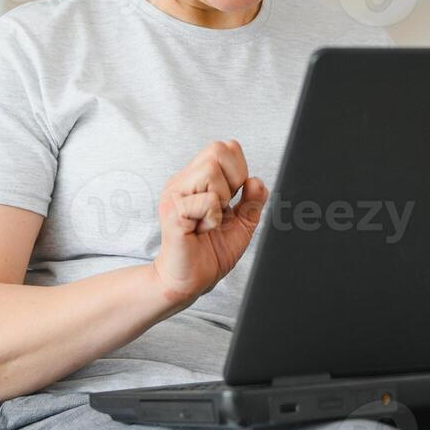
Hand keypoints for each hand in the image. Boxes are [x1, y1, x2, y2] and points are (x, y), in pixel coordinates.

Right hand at [150, 140, 268, 305]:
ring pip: (211, 171)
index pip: (224, 147)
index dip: (238, 169)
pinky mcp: (173, 212)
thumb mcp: (242, 223)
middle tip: (221, 207)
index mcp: (196, 179)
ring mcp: (174, 194)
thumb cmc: (209, 253)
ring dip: (220, 202)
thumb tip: (256, 180)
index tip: (232, 198)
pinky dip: (213, 219)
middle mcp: (182, 181)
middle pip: (217, 150)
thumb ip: (252, 201)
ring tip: (208, 221)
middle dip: (232, 180)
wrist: (190, 281)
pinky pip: (207, 201)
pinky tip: (200, 231)